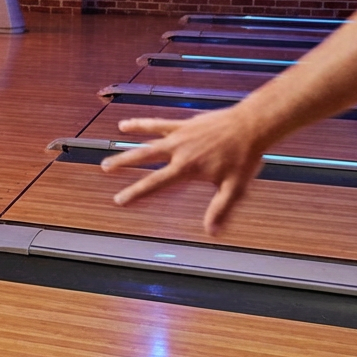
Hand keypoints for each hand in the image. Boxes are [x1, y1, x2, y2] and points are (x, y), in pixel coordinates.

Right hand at [100, 107, 268, 234]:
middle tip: (105, 168)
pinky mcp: (184, 124)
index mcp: (187, 168)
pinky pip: (159, 123)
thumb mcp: (234, 188)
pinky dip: (143, 124)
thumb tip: (211, 232)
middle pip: (144, 157)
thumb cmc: (244, 157)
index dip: (136, 192)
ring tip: (111, 146)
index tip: (120, 200)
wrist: (251, 126)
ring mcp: (179, 135)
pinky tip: (127, 124)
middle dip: (123, 163)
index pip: (155, 183)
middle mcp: (178, 151)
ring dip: (129, 142)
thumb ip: (220, 209)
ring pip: (148, 139)